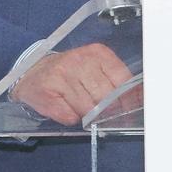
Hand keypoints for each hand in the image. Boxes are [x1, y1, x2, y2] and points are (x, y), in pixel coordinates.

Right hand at [11, 43, 138, 125]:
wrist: (32, 72)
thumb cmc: (70, 71)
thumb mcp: (95, 67)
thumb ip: (114, 79)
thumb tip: (138, 98)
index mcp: (97, 53)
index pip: (121, 78)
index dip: (127, 98)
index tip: (131, 110)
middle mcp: (79, 61)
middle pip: (105, 96)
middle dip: (108, 111)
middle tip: (106, 116)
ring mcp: (62, 76)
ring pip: (87, 108)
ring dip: (88, 115)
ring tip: (83, 109)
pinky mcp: (47, 92)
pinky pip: (69, 116)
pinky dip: (71, 117)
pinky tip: (67, 107)